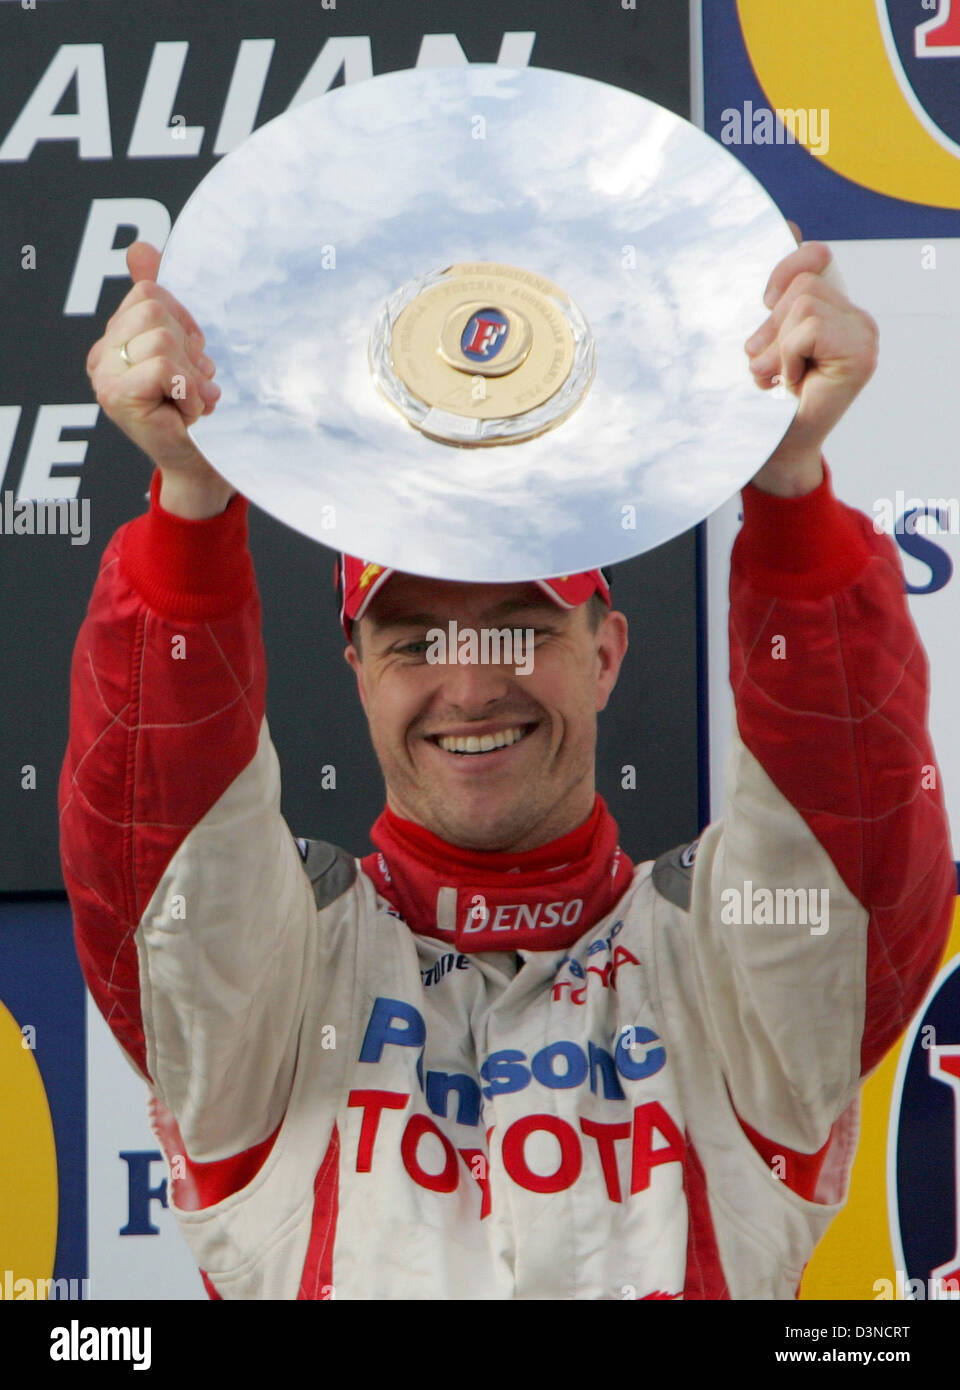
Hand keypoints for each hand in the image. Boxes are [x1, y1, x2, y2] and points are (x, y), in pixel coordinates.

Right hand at [86, 241, 235, 516]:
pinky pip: (163, 366)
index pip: (148, 292)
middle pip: (154, 308)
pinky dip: (188, 390)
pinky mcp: (116, 396)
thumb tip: (141, 247)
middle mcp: (101, 355)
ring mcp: (104, 376)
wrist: (199, 461)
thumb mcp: (182, 346)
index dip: (183, 320)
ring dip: (192, 373)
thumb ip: (158, 298)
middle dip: (188, 346)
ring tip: (191, 399)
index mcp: (113, 339)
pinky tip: (188, 412)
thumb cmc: (193, 406)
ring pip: (162, 337)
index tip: (192, 356)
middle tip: (193, 383)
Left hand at [745, 225, 878, 496]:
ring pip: (803, 305)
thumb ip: (779, 292)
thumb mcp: (765, 336)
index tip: (764, 302)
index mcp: (837, 310)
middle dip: (771, 326)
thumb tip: (789, 225)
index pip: (815, 257)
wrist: (776, 450)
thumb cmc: (766, 400)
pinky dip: (788, 356)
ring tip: (776, 377)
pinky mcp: (860, 353)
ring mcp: (863, 335)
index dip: (784, 270)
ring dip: (776, 346)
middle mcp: (857, 319)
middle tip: (768, 365)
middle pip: (802, 284)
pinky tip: (793, 383)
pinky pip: (808, 329)